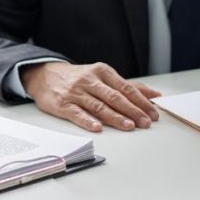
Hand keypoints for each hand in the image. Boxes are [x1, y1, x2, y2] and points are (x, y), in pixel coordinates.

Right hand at [22, 62, 160, 131]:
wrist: (44, 75)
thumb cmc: (79, 78)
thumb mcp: (103, 76)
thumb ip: (129, 86)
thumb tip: (155, 95)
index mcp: (102, 72)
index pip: (126, 88)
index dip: (141, 101)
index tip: (153, 113)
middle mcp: (90, 81)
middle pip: (115, 97)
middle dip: (132, 110)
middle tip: (146, 122)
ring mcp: (75, 93)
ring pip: (99, 106)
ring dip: (115, 117)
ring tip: (129, 126)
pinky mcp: (62, 104)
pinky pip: (77, 113)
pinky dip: (87, 120)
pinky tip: (97, 127)